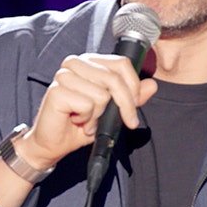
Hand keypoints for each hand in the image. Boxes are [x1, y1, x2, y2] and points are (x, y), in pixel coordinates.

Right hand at [16, 53, 157, 168]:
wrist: (54, 143)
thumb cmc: (81, 124)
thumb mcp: (112, 111)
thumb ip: (131, 97)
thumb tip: (152, 85)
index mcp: (90, 62)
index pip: (121, 63)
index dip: (133, 86)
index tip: (133, 107)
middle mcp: (75, 63)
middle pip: (114, 78)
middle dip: (123, 105)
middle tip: (120, 121)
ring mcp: (64, 75)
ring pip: (101, 94)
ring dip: (99, 115)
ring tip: (89, 120)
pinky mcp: (56, 91)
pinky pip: (87, 105)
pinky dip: (87, 119)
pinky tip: (77, 121)